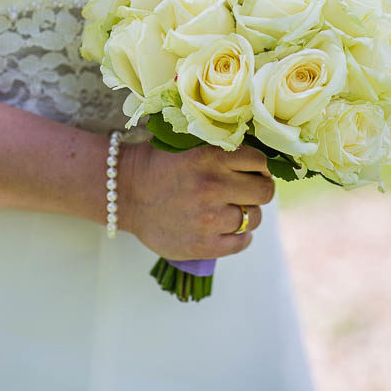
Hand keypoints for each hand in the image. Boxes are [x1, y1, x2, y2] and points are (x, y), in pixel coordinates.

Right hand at [118, 141, 275, 261]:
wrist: (125, 194)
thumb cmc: (161, 165)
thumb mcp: (191, 145)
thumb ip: (223, 146)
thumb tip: (261, 151)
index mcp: (211, 158)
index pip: (260, 162)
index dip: (260, 168)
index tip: (253, 172)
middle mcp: (211, 187)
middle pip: (264, 191)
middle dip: (259, 190)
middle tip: (246, 192)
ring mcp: (207, 219)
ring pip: (254, 218)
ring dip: (248, 214)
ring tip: (231, 210)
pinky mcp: (202, 245)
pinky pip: (242, 242)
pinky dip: (241, 237)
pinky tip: (229, 230)